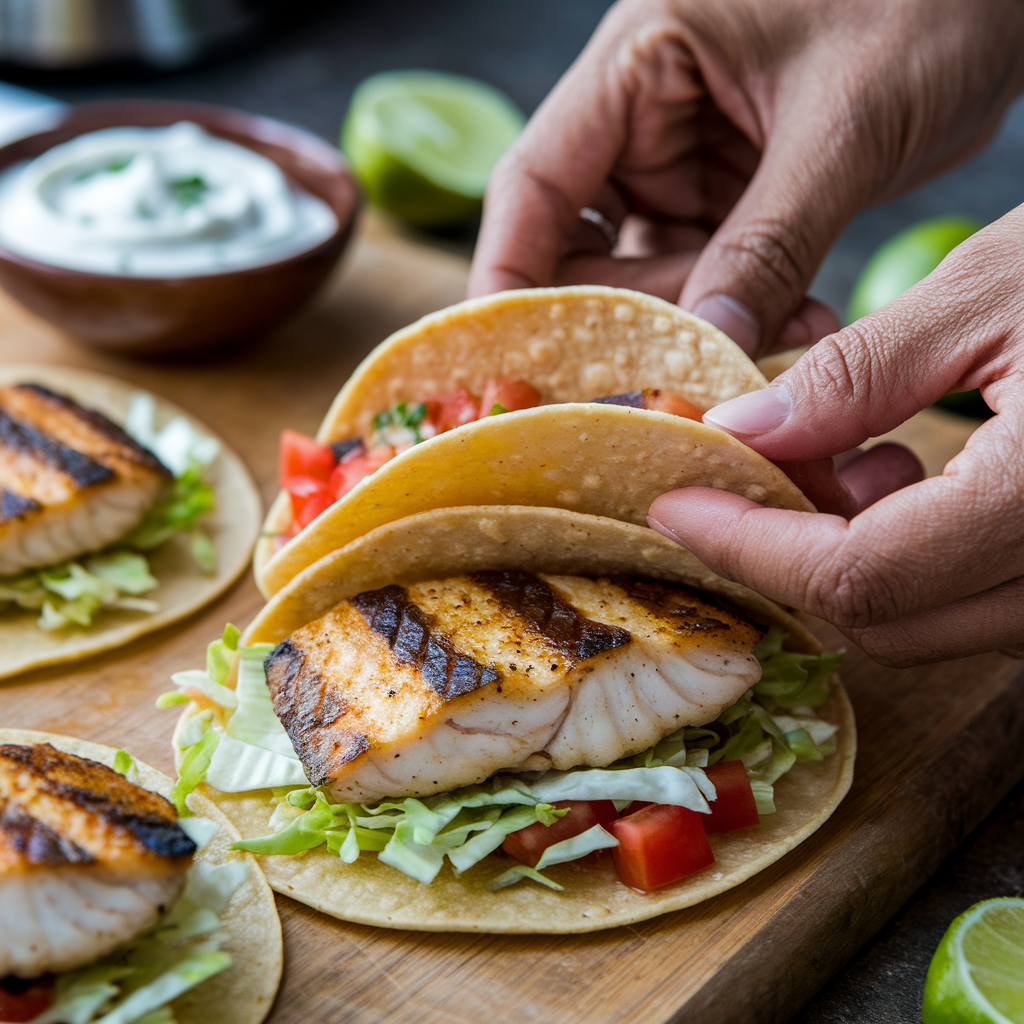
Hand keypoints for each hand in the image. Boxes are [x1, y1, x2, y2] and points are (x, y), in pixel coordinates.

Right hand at [468, 0, 1023, 355]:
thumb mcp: (845, 120)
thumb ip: (770, 240)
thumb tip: (709, 344)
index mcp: (638, 62)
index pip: (534, 184)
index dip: (509, 278)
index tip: (508, 363)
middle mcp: (645, 117)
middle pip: (579, 247)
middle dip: (627, 320)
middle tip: (683, 372)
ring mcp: (688, 160)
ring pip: (647, 274)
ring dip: (698, 324)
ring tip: (777, 338)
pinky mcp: (734, 196)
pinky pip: (711, 276)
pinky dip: (743, 313)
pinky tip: (800, 324)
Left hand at [648, 209, 1023, 665]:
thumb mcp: (992, 290)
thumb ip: (858, 376)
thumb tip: (744, 434)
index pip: (859, 575)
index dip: (749, 547)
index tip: (676, 506)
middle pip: (888, 618)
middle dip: (790, 556)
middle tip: (743, 479)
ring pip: (931, 619)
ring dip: (851, 557)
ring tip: (840, 460)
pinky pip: (979, 596)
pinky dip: (910, 553)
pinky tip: (903, 474)